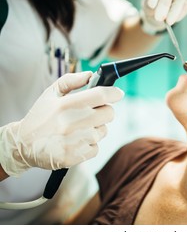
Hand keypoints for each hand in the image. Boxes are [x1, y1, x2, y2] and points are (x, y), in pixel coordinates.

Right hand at [0, 72, 123, 176]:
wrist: (23, 145)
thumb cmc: (41, 117)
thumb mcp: (50, 94)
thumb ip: (71, 81)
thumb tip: (91, 75)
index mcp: (66, 105)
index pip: (101, 95)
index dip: (114, 93)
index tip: (117, 94)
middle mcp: (72, 122)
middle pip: (109, 113)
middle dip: (104, 111)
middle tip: (92, 113)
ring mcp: (75, 141)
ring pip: (103, 131)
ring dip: (96, 128)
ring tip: (78, 129)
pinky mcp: (76, 156)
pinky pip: (96, 147)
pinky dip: (89, 144)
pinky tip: (75, 141)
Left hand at [140, 0, 186, 34]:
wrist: (158, 18)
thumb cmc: (151, 10)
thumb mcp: (146, 9)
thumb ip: (148, 7)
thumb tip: (155, 8)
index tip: (151, 5)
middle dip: (164, 4)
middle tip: (159, 17)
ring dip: (174, 10)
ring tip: (168, 21)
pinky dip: (180, 14)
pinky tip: (174, 19)